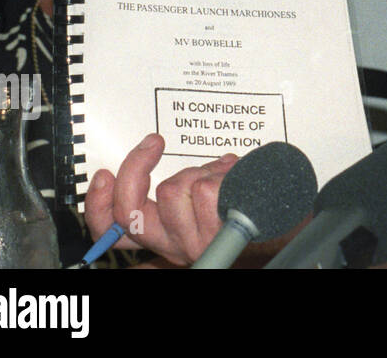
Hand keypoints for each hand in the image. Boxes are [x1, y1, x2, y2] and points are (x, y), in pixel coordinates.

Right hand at [84, 133, 238, 265]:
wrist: (290, 225)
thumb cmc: (248, 209)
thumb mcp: (205, 198)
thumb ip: (181, 187)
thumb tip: (154, 152)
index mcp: (163, 234)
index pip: (113, 228)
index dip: (97, 204)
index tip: (102, 174)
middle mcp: (172, 244)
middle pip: (129, 210)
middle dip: (136, 168)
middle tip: (153, 143)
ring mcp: (195, 242)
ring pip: (173, 190)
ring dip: (200, 172)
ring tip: (223, 180)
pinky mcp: (217, 234)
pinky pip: (206, 189)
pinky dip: (224, 175)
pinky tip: (237, 185)